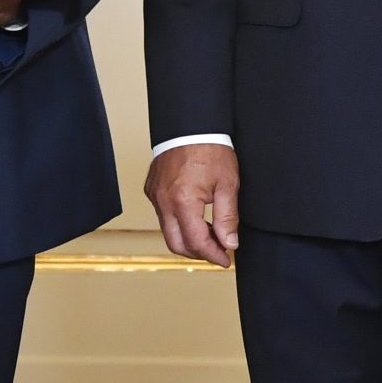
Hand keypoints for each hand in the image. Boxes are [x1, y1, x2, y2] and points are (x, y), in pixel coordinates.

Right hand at [146, 143, 239, 267]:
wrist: (191, 123)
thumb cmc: (210, 148)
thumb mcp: (227, 184)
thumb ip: (228, 218)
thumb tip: (230, 243)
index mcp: (182, 201)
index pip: (196, 242)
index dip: (213, 255)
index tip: (226, 259)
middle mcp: (163, 201)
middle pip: (176, 244)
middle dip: (198, 253)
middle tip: (218, 251)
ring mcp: (154, 195)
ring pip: (168, 231)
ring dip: (188, 238)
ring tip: (211, 233)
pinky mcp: (152, 189)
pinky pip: (163, 215)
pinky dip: (179, 223)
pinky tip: (196, 217)